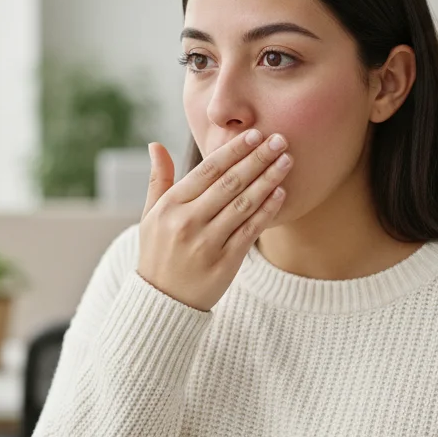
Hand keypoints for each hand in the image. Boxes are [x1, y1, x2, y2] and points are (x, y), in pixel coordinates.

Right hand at [136, 130, 290, 310]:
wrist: (163, 302)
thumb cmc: (158, 252)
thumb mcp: (151, 216)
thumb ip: (158, 180)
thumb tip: (156, 145)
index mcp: (170, 206)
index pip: (207, 170)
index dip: (233, 150)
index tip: (255, 134)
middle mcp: (188, 222)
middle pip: (229, 183)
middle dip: (257, 158)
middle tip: (280, 139)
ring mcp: (207, 243)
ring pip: (244, 204)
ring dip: (268, 180)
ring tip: (286, 161)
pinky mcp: (225, 262)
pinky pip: (250, 230)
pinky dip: (267, 210)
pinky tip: (281, 193)